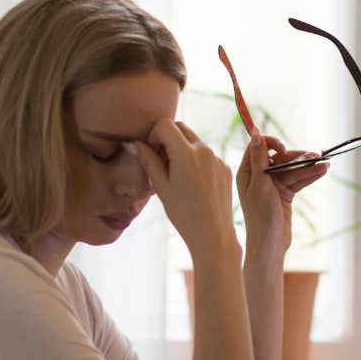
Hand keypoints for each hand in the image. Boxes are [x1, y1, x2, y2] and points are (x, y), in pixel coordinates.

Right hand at [136, 119, 239, 257]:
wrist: (213, 234)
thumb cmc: (184, 214)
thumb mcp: (161, 188)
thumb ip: (149, 161)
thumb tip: (135, 144)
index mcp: (186, 153)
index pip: (165, 124)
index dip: (154, 134)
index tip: (151, 152)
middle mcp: (204, 150)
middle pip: (181, 128)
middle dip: (167, 138)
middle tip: (161, 162)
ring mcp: (217, 159)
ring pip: (195, 142)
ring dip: (182, 150)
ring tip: (176, 176)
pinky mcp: (225, 168)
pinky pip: (207, 156)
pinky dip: (196, 161)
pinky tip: (193, 185)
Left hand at [236, 131, 328, 255]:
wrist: (270, 243)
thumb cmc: (261, 215)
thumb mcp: (260, 184)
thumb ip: (259, 158)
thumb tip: (255, 133)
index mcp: (246, 173)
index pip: (258, 148)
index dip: (271, 144)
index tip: (283, 149)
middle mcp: (258, 177)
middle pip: (279, 159)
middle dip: (297, 158)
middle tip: (315, 156)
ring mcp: (272, 186)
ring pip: (291, 170)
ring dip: (307, 167)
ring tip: (324, 164)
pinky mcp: (284, 194)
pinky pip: (297, 180)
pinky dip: (309, 176)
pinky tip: (322, 170)